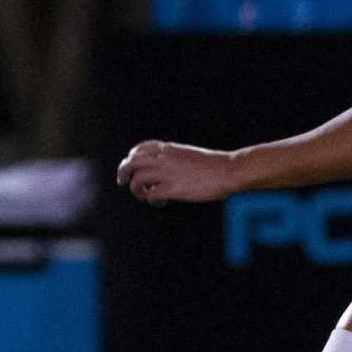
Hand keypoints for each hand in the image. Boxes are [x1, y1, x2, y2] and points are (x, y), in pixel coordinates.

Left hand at [116, 140, 235, 205]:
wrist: (228, 170)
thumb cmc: (214, 165)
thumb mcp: (189, 155)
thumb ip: (174, 160)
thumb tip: (164, 170)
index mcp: (168, 149)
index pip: (139, 148)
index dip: (131, 158)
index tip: (130, 167)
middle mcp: (164, 159)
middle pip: (131, 163)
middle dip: (123, 173)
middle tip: (122, 182)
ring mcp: (168, 174)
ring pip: (137, 179)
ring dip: (136, 190)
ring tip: (144, 196)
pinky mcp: (174, 189)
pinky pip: (152, 195)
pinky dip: (151, 200)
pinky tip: (160, 203)